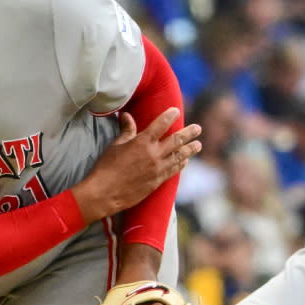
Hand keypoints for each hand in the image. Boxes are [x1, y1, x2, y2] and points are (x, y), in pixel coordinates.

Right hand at [72, 108, 200, 221]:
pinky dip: (180, 164)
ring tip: (198, 145)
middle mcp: (154, 154)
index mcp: (143, 142)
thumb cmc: (107, 167)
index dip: (170, 116)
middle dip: (189, 133)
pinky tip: (185, 161)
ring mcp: (157, 169)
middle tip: (198, 128)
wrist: (105, 193)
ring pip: (179, 156)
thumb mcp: (116, 145)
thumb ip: (126, 130)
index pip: (161, 124)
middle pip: (177, 140)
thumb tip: (126, 116)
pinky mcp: (157, 182)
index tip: (176, 111)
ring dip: (190, 150)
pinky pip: (173, 171)